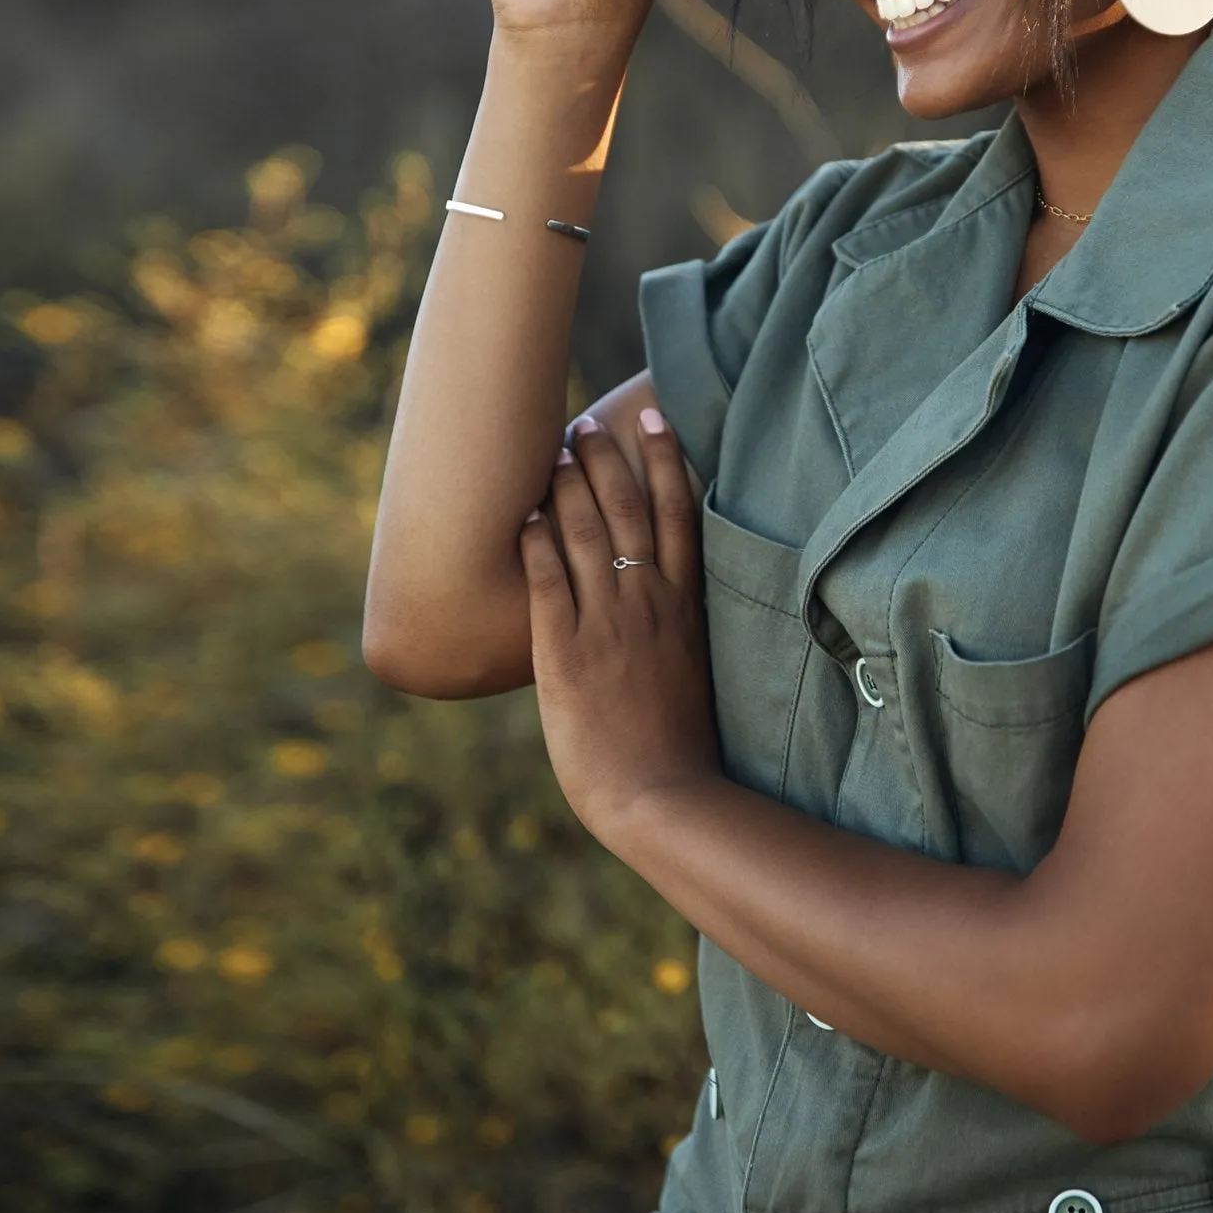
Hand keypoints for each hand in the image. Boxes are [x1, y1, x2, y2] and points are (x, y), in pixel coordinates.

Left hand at [518, 407, 717, 844]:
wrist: (662, 793)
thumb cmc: (680, 746)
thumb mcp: (691, 675)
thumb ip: (675, 633)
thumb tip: (664, 616)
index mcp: (684, 606)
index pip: (677, 514)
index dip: (665, 460)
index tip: (654, 419)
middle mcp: (648, 600)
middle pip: (626, 508)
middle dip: (605, 457)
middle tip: (587, 419)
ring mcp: (606, 621)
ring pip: (585, 531)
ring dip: (566, 483)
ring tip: (553, 447)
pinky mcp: (566, 649)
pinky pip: (546, 579)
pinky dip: (534, 541)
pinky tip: (521, 513)